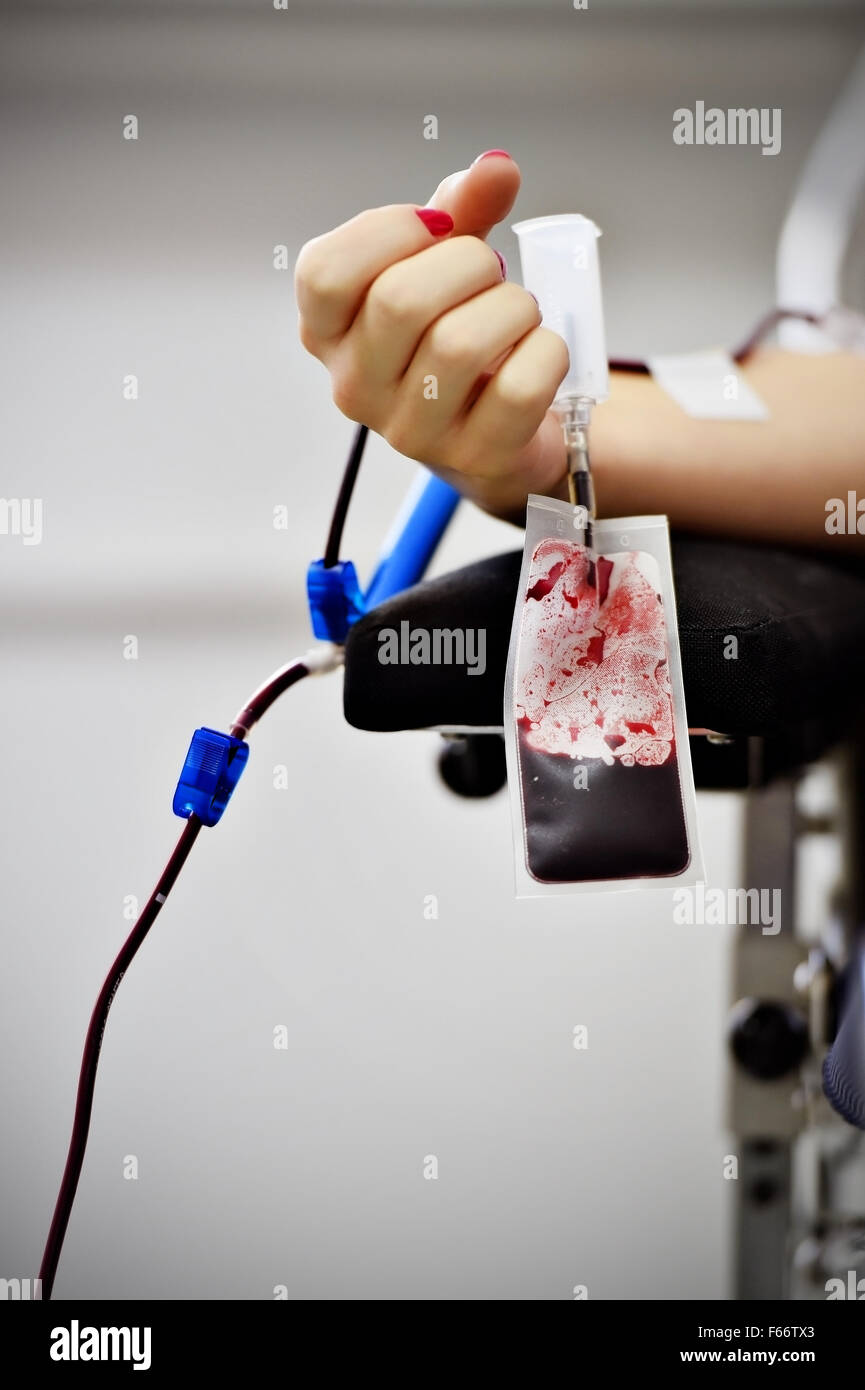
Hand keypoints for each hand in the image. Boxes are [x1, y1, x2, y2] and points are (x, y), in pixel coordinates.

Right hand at [295, 152, 568, 519]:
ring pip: (460, 346)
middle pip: (399, 301)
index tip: (436, 229)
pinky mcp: (475, 456)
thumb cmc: (457, 333)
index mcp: (329, 334)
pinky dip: (545, 352)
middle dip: (467, 263)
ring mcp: (411, 431)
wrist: (498, 434)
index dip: (389, 230)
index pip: (325, 273)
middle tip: (490, 272)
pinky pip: (518, 388)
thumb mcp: (445, 264)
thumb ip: (461, 209)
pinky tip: (537, 352)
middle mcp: (356, 388)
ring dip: (511, 308)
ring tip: (516, 313)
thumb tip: (496, 168)